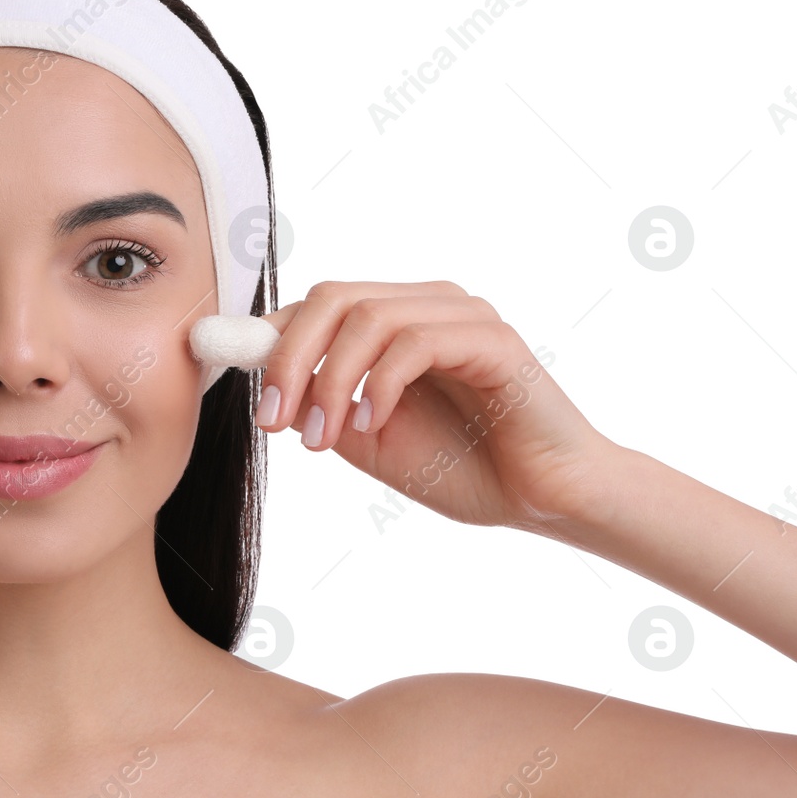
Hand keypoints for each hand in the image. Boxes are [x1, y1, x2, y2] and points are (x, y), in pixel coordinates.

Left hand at [254, 280, 625, 531]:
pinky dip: (379, 385)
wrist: (544, 500)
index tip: (252, 402)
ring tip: (324, 440)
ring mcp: (462, 316)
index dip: (270, 342)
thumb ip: (322, 406)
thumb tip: (268, 384)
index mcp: (396, 322)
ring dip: (330, 382)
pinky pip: (416, 342)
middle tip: (272, 421)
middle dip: (288, 359)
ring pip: (368, 316)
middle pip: (332, 297)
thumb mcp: (369, 441)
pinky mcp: (493, 340)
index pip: (317, 306)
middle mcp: (427, 305)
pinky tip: (372, 426)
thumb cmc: (464, 468)